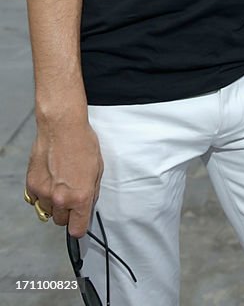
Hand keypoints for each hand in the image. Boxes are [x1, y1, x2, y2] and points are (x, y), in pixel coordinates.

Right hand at [25, 119, 102, 237]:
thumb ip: (92, 192)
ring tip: (59, 184)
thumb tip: (87, 206)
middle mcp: (61, 199)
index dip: (79, 227)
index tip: (79, 222)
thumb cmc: (81, 142)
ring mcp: (44, 193)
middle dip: (67, 212)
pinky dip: (41, 195)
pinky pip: (35, 200)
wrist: (62, 127)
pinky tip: (49, 180)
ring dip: (53, 204)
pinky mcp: (31, 185)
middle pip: (60, 222)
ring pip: (47, 212)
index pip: (77, 230)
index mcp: (80, 197)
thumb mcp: (98, 169)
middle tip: (70, 196)